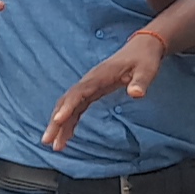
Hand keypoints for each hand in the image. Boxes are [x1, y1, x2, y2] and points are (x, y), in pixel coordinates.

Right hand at [43, 33, 168, 150]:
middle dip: (56, 121)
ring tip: (55, 145)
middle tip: (47, 140)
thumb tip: (136, 94)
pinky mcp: (92, 92)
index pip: (78, 93)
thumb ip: (141, 82)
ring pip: (68, 107)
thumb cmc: (144, 59)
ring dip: (60, 125)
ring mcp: (89, 87)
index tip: (58, 120)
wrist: (142, 48)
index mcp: (99, 76)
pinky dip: (70, 122)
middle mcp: (89, 82)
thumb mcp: (147, 70)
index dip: (67, 107)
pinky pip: (76, 109)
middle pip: (67, 102)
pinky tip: (66, 137)